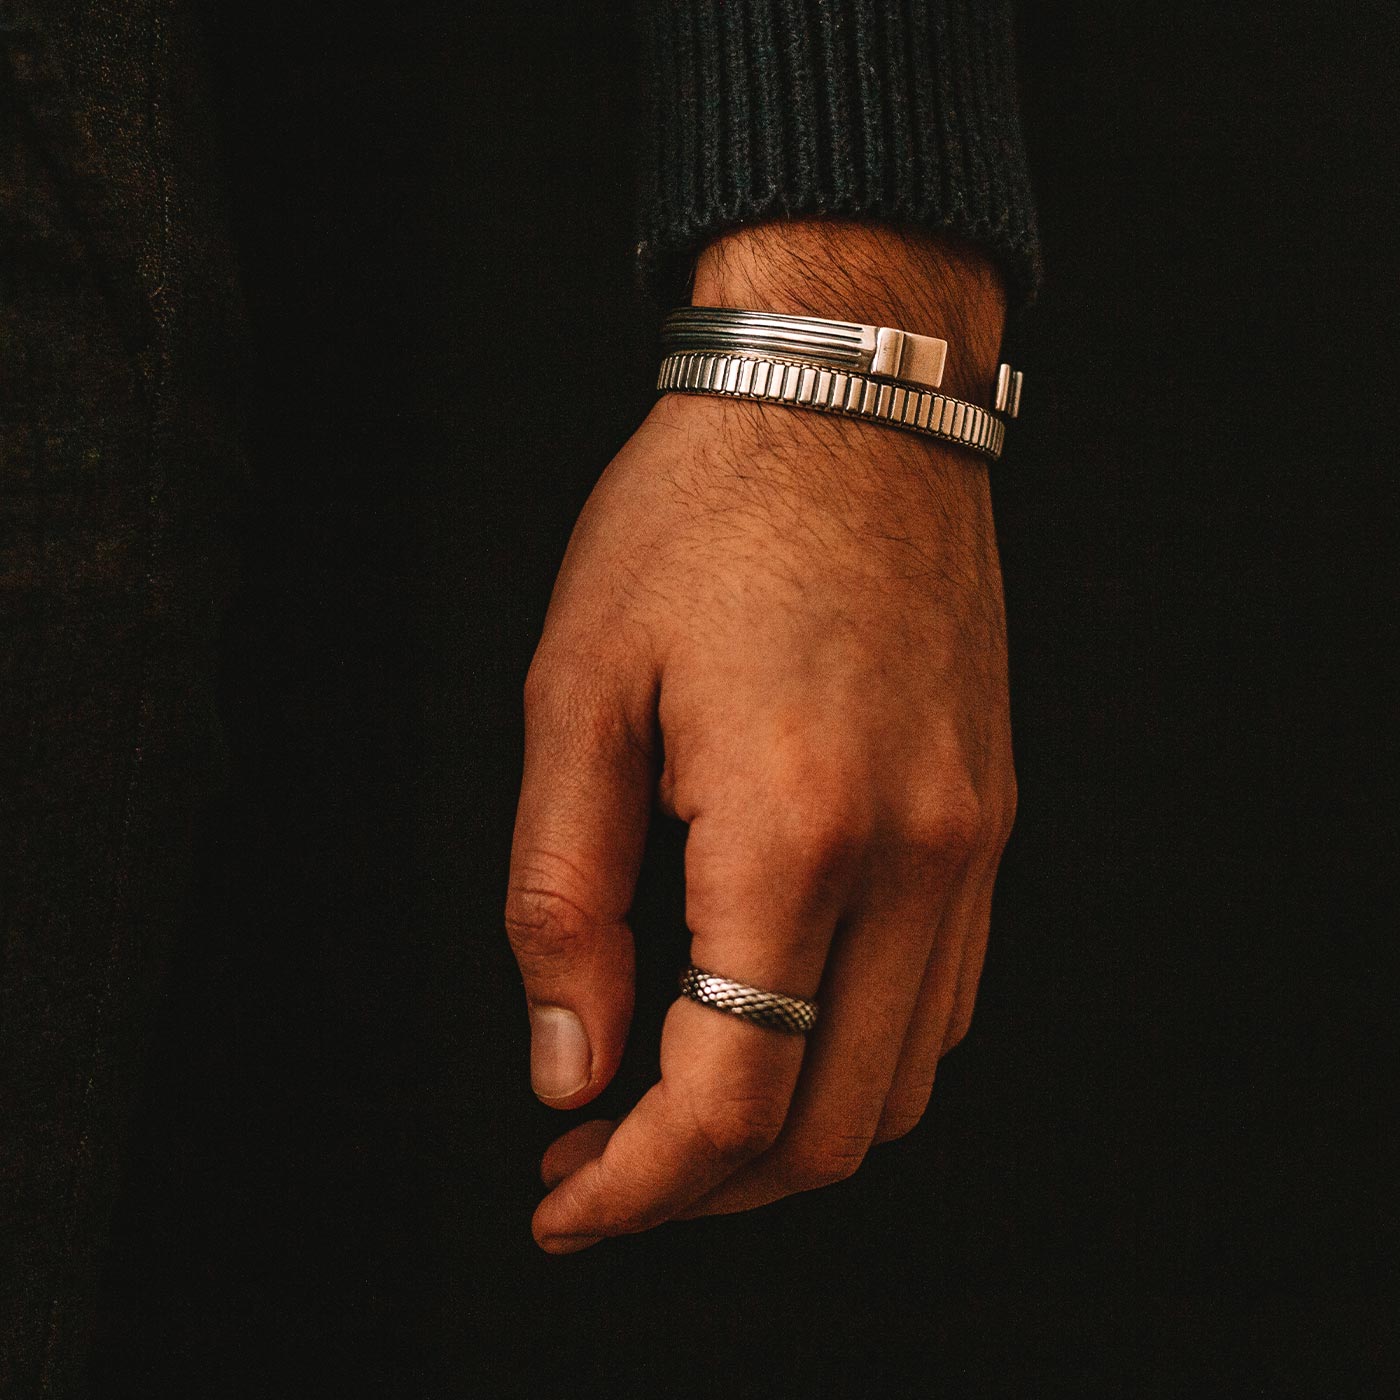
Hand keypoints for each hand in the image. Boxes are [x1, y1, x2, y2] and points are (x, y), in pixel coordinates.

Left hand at [506, 221, 1017, 1251]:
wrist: (847, 402)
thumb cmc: (698, 519)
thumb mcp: (577, 693)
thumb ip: (562, 897)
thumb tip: (568, 1061)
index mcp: (796, 825)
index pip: (732, 1097)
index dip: (635, 1188)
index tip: (562, 1202)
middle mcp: (917, 855)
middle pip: (830, 1125)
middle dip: (703, 1188)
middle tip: (598, 1165)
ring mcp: (972, 841)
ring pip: (900, 1083)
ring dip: (783, 1131)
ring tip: (674, 1108)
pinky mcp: (987, 818)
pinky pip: (942, 1000)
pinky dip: (853, 1057)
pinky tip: (774, 1023)